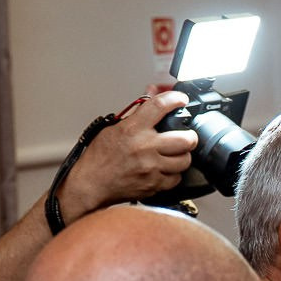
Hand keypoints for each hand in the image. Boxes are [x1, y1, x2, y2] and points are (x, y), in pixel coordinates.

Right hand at [56, 90, 197, 220]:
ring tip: (174, 154)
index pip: (160, 106)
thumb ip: (137, 113)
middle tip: (186, 136)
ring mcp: (151, 168)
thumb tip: (151, 96)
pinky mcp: (154, 185)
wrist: (90, 184)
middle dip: (189, 136)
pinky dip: (173, 174)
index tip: (181, 99)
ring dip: (182, 156)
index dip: (175, 99)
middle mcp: (145, 147)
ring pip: (185, 160)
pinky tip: (165, 170)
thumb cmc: (99, 157)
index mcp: (133, 129)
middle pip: (185, 139)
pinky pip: (176, 178)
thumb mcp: (113, 128)